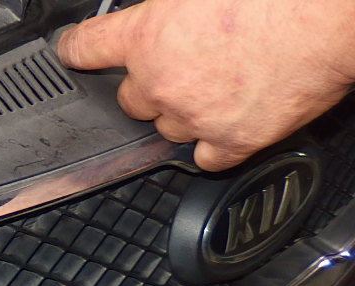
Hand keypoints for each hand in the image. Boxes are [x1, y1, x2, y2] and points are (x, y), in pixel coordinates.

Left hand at [58, 0, 354, 170]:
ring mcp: (194, 117)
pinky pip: (205, 157)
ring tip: (218, 86)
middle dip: (149, 85)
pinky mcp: (231, 143)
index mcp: (147, 35)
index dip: (76, 49)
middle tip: (183, 66)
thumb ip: (172, 8)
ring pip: (167, 128)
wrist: (331, 16)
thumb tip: (165, 13)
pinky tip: (229, 121)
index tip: (70, 53)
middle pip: (130, 99)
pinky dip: (213, 144)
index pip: (87, 47)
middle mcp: (161, 82)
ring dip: (182, 113)